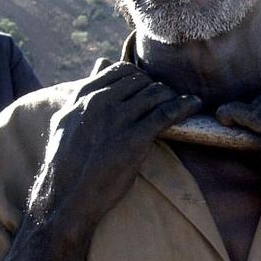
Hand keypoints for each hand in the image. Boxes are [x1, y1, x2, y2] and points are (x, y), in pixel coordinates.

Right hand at [32, 61, 201, 225]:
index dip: (139, 78)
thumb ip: (85, 90)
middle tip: (164, 102)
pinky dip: (183, 106)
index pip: (121, 70)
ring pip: (156, 92)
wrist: (66, 198)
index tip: (146, 90)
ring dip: (170, 97)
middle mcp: (100, 101)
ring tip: (177, 105)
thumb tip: (102, 62)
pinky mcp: (134, 139)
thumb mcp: (66, 119)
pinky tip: (194, 104)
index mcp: (83, 95)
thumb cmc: (67, 162)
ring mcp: (117, 119)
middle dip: (155, 89)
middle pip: (142, 80)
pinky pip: (166, 113)